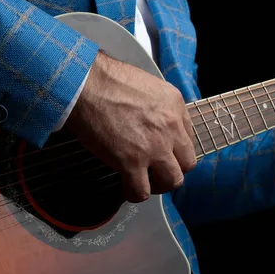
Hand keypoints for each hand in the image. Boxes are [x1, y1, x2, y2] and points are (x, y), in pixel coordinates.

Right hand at [66, 51, 196, 202]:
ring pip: (172, 181)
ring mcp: (154, 147)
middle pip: (188, 164)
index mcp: (176, 107)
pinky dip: (135, 193)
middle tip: (158, 171)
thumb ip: (159, 105)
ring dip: (159, 185)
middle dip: (174, 170)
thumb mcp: (149, 85)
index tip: (165, 153)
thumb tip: (153, 120)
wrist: (85, 84)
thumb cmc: (108, 80)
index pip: (189, 139)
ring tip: (145, 182)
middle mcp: (171, 128)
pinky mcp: (131, 162)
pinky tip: (126, 188)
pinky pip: (142, 191)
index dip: (176, 150)